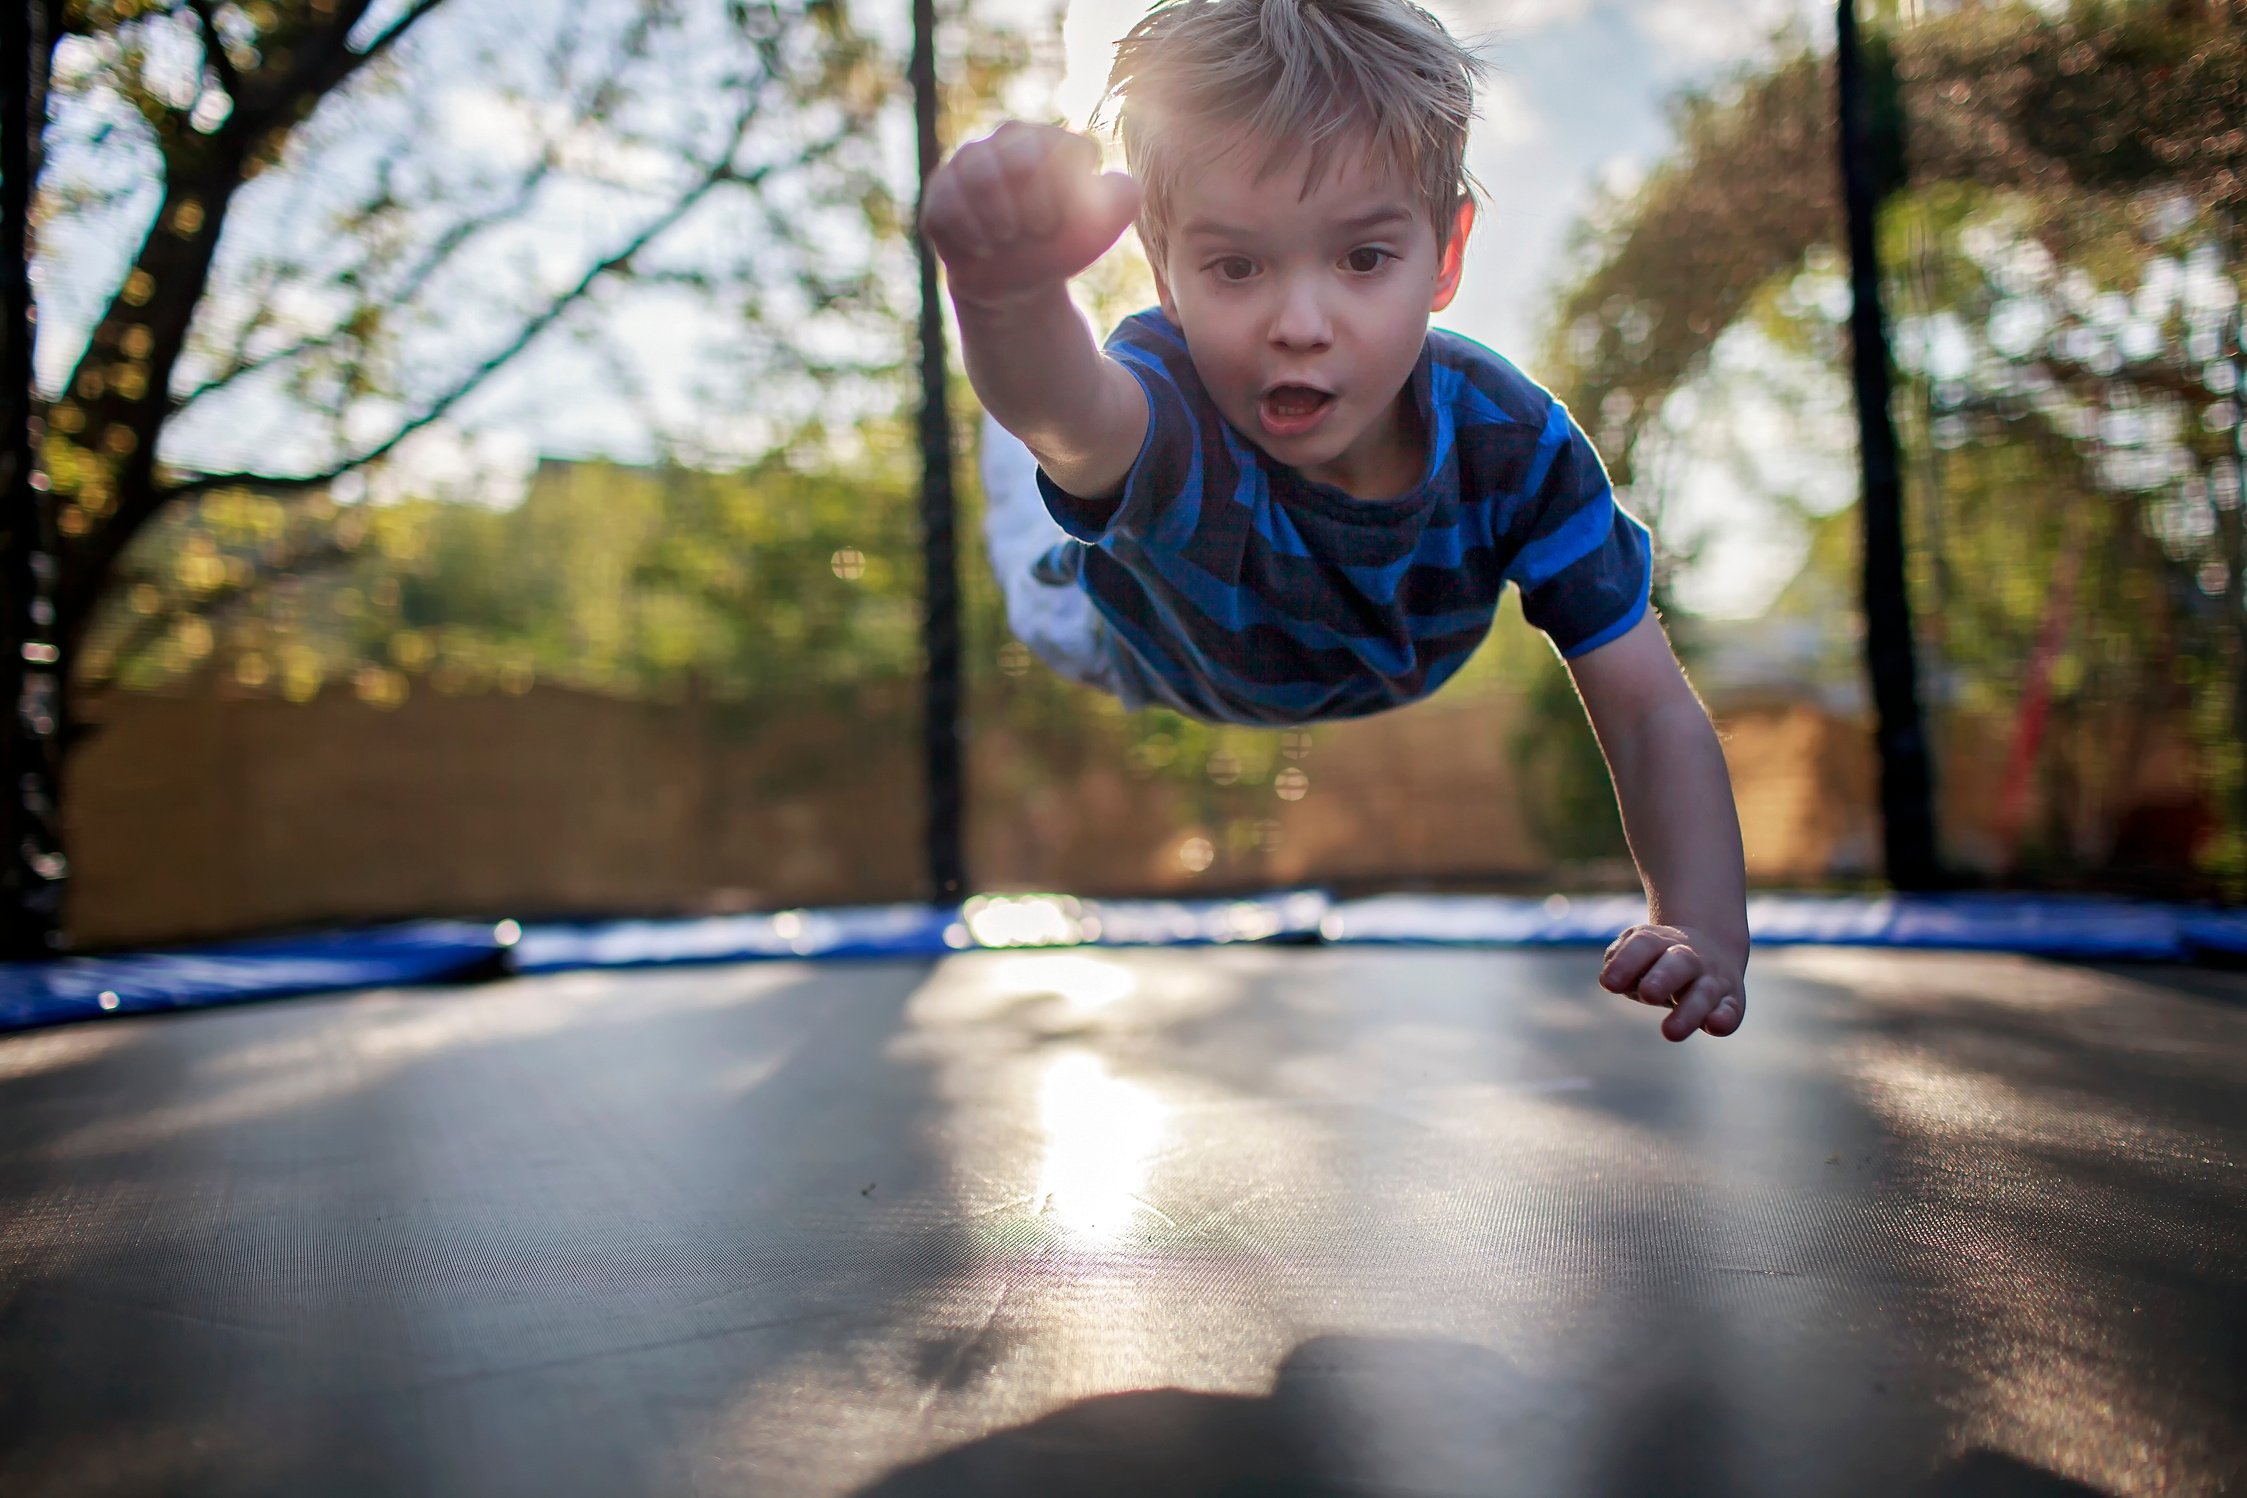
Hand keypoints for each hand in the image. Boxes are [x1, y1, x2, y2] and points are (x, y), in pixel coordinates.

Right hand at [920, 121, 1141, 306]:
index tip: (1060, 222)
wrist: (1020, 281)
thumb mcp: (1103, 226)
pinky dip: (968, 231)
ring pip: (978, 174)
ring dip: (998, 217)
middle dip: (1032, 205)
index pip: (1060, 150)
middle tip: (1038, 230)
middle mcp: (1008, 141)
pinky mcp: (940, 193)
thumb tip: (1111, 180)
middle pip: (1018, 158)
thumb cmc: (1063, 243)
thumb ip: (1123, 197)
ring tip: (1009, 238)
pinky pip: (946, 203)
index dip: (1062, 195)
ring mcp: (969, 162)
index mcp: (1051, 141)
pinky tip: (984, 248)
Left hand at [1599, 923, 1746, 1041]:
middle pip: (1679, 962)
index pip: (1644, 945)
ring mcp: (1713, 979)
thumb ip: (1620, 962)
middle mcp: (1689, 958)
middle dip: (1663, 978)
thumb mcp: (1637, 955)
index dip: (1626, 961)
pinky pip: (1731, 1010)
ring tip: (1670, 1032)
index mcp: (1660, 942)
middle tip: (1647, 995)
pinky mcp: (1731, 1002)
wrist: (1710, 950)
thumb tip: (1612, 979)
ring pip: (1704, 992)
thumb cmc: (1657, 961)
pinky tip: (1714, 1027)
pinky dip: (1724, 1018)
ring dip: (1689, 1012)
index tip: (1609, 984)